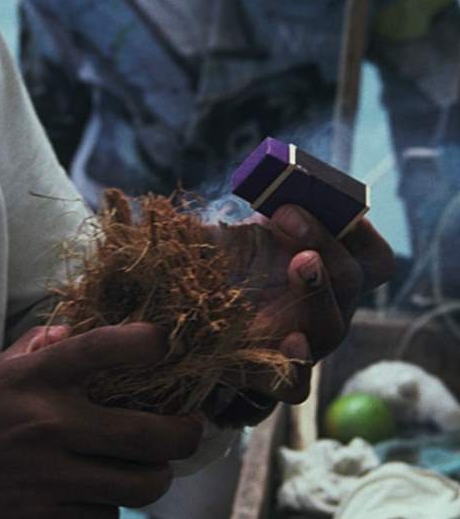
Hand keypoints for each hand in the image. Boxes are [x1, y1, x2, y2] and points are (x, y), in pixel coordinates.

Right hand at [0, 323, 202, 518]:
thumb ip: (35, 348)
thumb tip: (73, 328)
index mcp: (33, 379)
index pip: (102, 348)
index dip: (146, 342)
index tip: (167, 342)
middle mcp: (46, 426)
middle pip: (146, 435)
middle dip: (183, 435)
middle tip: (191, 429)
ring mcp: (47, 480)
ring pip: (136, 487)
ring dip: (151, 479)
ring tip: (150, 469)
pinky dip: (109, 511)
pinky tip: (98, 498)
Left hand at [210, 207, 394, 420]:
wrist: (194, 318)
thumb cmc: (227, 264)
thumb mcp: (238, 233)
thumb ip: (251, 216)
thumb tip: (257, 182)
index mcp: (331, 271)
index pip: (374, 257)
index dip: (361, 230)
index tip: (332, 200)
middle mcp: (329, 308)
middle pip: (349, 278)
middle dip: (322, 239)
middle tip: (289, 214)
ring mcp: (307, 343)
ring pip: (329, 326)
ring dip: (316, 290)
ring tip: (301, 261)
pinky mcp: (274, 375)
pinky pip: (294, 385)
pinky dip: (292, 366)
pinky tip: (287, 343)